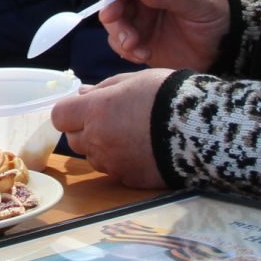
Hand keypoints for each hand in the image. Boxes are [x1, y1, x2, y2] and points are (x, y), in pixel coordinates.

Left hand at [51, 69, 171, 187]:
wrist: (201, 129)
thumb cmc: (166, 96)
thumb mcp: (132, 80)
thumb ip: (102, 89)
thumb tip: (82, 94)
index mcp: (95, 111)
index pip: (59, 116)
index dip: (69, 111)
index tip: (82, 107)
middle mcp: (98, 140)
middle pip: (74, 140)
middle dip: (84, 129)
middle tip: (108, 118)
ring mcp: (114, 164)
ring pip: (93, 157)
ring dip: (101, 147)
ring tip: (128, 134)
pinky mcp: (131, 180)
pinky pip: (114, 171)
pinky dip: (120, 162)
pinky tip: (141, 150)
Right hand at [95, 0, 228, 70]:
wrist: (222, 48)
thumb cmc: (217, 14)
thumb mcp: (201, 1)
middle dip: (112, 5)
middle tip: (112, 19)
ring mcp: (139, 10)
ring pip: (113, 15)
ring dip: (118, 30)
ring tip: (133, 45)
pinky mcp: (137, 33)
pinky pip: (119, 39)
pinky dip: (125, 48)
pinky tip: (142, 55)